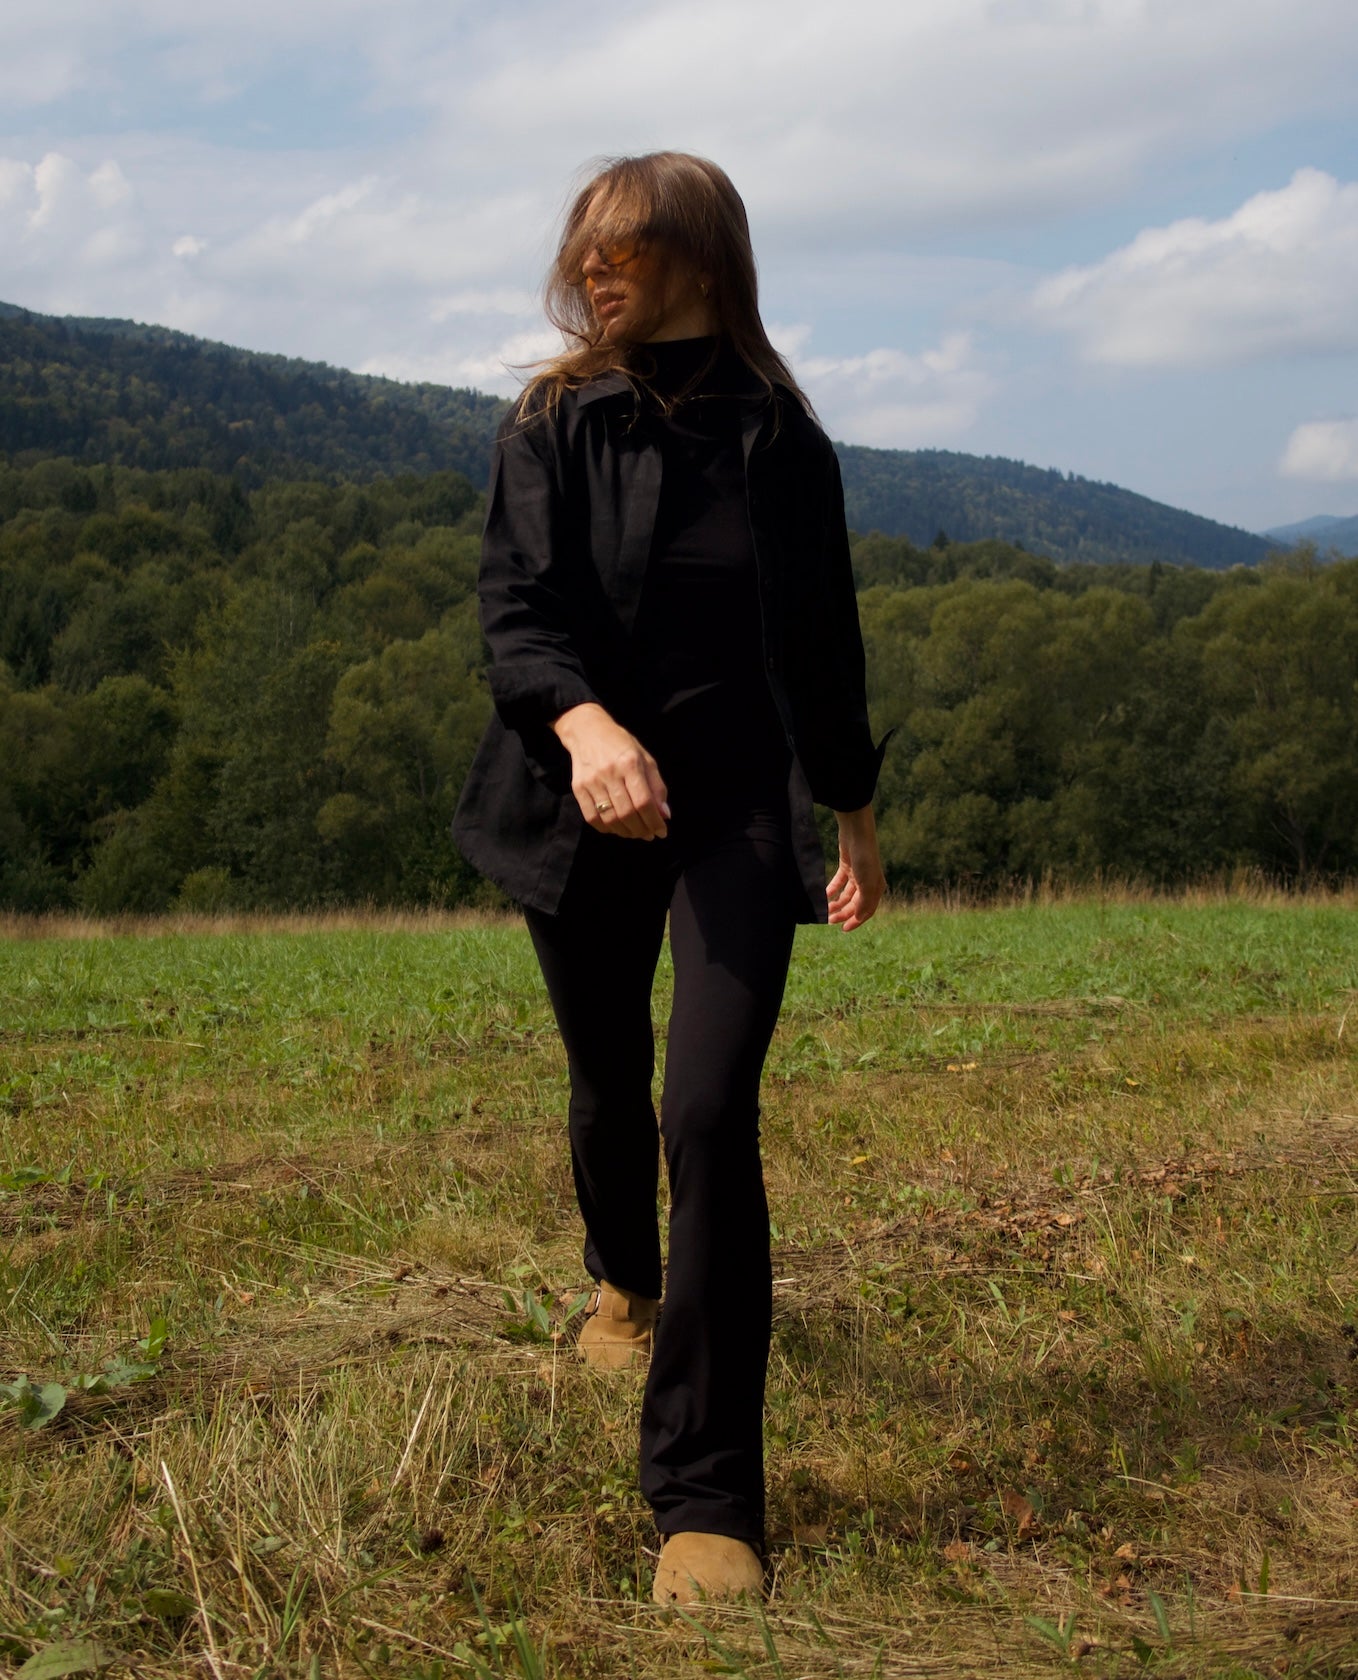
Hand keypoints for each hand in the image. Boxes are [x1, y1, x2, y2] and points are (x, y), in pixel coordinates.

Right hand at [552, 703, 670, 839]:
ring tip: (635, 832)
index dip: (654, 821)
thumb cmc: (621, 745)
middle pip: (627, 813)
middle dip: (641, 830)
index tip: (661, 832)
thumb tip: (664, 815)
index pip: (644, 801)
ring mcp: (592, 781)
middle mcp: (610, 773)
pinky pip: (592, 817)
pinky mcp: (578, 788)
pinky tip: (616, 827)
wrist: (587, 732)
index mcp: (630, 763)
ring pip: (610, 819)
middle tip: (648, 834)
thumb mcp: (645, 759)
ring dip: (626, 832)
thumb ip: (657, 787)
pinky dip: (606, 829)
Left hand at [827, 805, 885, 929]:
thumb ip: (864, 902)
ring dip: (837, 903)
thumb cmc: (864, 858)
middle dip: (843, 913)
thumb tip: (858, 918)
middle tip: (829, 920)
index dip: (855, 921)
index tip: (843, 929)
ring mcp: (857, 874)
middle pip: (854, 904)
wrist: (856, 832)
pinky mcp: (847, 866)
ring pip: (846, 895)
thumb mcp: (866, 883)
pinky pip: (839, 882)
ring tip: (826, 910)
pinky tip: (824, 895)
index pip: (866, 911)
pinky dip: (832, 889)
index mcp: (876, 889)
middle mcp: (868, 883)